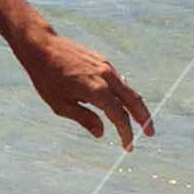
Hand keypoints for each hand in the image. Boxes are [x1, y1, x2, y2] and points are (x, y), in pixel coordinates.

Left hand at [15, 28, 153, 150]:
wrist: (43, 46)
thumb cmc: (47, 79)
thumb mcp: (61, 106)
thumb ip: (84, 119)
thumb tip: (101, 133)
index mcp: (97, 90)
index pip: (119, 116)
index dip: (126, 133)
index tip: (128, 147)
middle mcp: (106, 77)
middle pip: (133, 100)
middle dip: (144, 118)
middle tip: (150, 133)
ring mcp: (106, 67)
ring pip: (128, 90)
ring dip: (136, 106)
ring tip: (141, 120)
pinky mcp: (102, 62)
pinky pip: (119, 82)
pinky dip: (125, 95)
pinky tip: (123, 104)